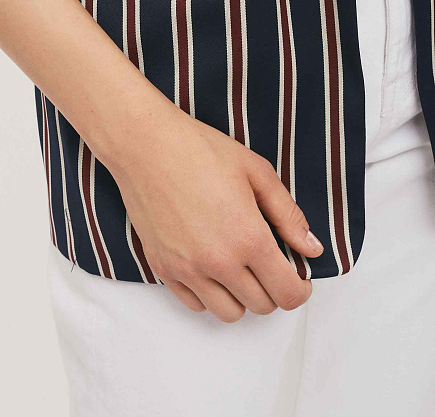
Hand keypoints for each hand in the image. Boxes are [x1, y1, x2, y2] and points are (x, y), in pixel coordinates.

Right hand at [107, 107, 323, 322]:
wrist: (146, 145)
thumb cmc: (199, 150)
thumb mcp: (257, 172)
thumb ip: (288, 215)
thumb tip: (311, 248)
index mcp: (249, 238)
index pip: (287, 293)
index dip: (300, 288)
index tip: (298, 276)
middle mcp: (218, 262)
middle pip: (262, 306)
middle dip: (273, 289)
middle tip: (269, 263)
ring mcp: (187, 269)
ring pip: (228, 313)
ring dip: (241, 296)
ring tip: (239, 266)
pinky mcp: (162, 268)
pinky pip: (194, 304)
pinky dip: (209, 294)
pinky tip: (211, 266)